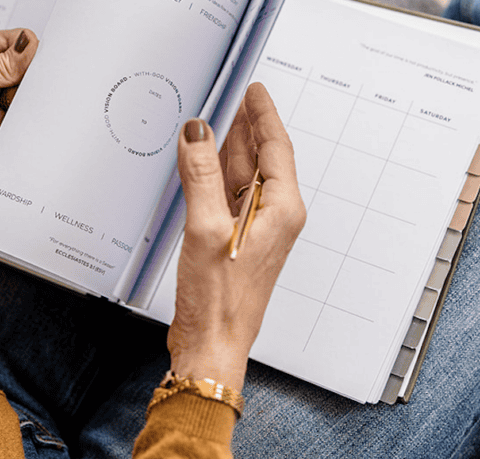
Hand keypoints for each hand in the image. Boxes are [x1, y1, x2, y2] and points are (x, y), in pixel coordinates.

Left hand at [0, 29, 37, 216]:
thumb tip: (28, 48)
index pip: (11, 45)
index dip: (28, 50)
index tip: (39, 59)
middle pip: (23, 75)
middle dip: (32, 79)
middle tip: (36, 84)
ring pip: (24, 102)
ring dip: (29, 104)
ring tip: (25, 105)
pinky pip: (18, 129)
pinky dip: (25, 127)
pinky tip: (24, 123)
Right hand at [168, 83, 305, 391]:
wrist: (212, 345)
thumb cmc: (221, 302)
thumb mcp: (206, 229)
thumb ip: (201, 176)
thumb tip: (198, 133)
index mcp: (281, 211)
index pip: (276, 148)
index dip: (263, 115)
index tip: (254, 90)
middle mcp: (274, 219)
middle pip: (261, 160)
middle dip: (246, 128)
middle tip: (231, 97)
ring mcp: (254, 231)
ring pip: (243, 178)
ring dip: (228, 150)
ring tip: (215, 121)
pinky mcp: (234, 243)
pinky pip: (228, 197)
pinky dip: (215, 177)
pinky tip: (202, 164)